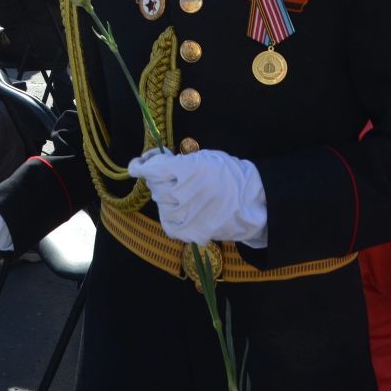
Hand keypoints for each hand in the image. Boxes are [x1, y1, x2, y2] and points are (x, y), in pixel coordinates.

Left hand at [127, 149, 266, 245]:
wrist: (253, 203)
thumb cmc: (230, 175)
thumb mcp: (205, 157)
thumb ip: (178, 160)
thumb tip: (153, 162)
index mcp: (187, 170)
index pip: (150, 170)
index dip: (140, 166)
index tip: (137, 165)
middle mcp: (182, 194)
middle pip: (155, 186)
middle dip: (160, 179)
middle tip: (174, 177)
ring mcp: (185, 215)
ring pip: (160, 203)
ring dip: (167, 197)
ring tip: (185, 194)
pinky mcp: (188, 232)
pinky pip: (168, 222)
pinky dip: (171, 215)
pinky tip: (183, 208)